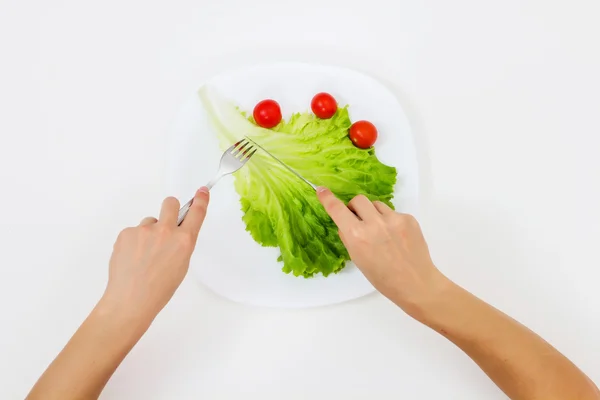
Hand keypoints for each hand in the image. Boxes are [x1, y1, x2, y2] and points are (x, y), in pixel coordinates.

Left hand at [101, 187, 209, 325]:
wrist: (131, 299)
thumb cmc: (158, 289)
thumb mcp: (181, 266)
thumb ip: (181, 244)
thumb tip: (176, 232)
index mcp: (184, 241)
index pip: (196, 213)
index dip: (201, 200)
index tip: (202, 191)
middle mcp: (166, 231)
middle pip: (171, 203)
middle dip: (171, 209)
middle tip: (166, 223)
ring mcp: (144, 230)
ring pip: (150, 221)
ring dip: (149, 233)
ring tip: (144, 256)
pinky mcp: (126, 233)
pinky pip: (134, 231)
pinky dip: (134, 242)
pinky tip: (133, 258)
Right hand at [317, 187, 447, 316]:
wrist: (415, 283)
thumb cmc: (383, 278)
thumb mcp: (358, 260)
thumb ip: (349, 238)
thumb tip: (344, 224)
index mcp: (357, 236)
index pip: (337, 210)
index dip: (327, 198)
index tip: (322, 190)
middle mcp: (374, 223)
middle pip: (358, 200)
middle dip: (355, 207)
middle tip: (358, 219)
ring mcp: (393, 219)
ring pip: (376, 205)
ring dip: (373, 214)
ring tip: (381, 232)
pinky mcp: (408, 218)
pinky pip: (393, 213)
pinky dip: (390, 221)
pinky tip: (396, 237)